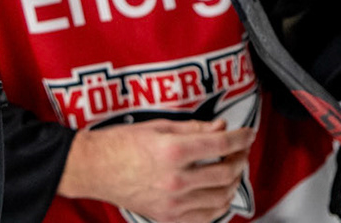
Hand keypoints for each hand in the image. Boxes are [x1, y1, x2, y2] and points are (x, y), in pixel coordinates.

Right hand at [58, 119, 254, 222]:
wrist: (93, 168)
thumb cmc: (119, 143)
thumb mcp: (157, 126)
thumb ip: (193, 128)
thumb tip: (221, 127)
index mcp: (172, 151)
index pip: (220, 144)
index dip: (240, 137)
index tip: (248, 133)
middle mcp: (176, 179)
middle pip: (226, 172)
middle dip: (240, 158)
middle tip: (240, 149)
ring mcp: (173, 203)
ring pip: (221, 197)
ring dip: (233, 181)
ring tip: (231, 169)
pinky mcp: (169, 217)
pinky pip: (206, 216)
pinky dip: (219, 204)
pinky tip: (218, 192)